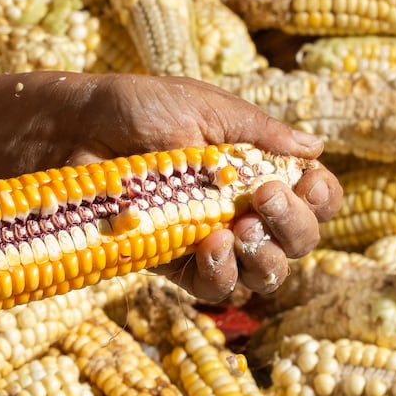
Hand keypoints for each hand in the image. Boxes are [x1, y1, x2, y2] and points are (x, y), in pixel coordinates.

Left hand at [65, 74, 342, 301]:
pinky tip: (210, 245)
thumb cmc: (137, 108)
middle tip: (266, 199)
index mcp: (258, 168)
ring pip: (264, 274)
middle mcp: (242, 209)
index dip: (322, 199)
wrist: (73, 129)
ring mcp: (210, 241)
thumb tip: (316, 148)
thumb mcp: (204, 107)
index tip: (308, 183)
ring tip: (238, 228)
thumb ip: (259, 132)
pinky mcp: (173, 265)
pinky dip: (222, 273)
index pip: (312, 197)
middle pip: (298, 242)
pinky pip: (214, 288)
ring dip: (265, 257)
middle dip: (294, 226)